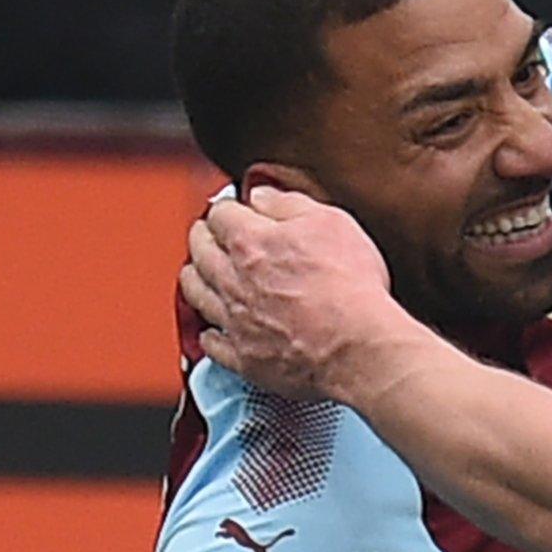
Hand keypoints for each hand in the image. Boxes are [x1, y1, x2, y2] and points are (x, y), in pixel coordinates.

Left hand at [180, 186, 399, 400]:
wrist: (357, 345)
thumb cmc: (350, 286)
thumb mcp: (331, 223)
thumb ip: (289, 204)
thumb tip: (263, 195)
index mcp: (251, 242)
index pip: (221, 214)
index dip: (227, 207)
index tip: (233, 208)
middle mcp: (233, 280)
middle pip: (200, 251)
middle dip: (202, 237)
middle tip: (207, 233)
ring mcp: (235, 320)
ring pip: (196, 295)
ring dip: (194, 279)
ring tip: (197, 273)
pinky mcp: (243, 356)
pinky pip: (211, 343)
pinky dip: (209, 334)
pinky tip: (212, 330)